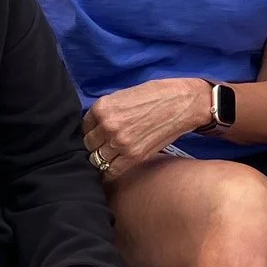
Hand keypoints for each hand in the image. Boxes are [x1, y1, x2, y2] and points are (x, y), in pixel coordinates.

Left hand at [81, 80, 210, 176]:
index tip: (99, 134)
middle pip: (88, 145)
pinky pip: (111, 171)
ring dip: (103, 159)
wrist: (183, 102)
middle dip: (96, 146)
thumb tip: (97, 125)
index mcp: (102, 108)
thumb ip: (108, 111)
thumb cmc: (156, 94)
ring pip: (97, 159)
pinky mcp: (135, 156)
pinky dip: (110, 172)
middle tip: (105, 146)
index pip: (84, 127)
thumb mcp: (124, 96)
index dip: (92, 131)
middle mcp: (108, 126)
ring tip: (111, 157)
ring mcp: (120, 143)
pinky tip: (115, 167)